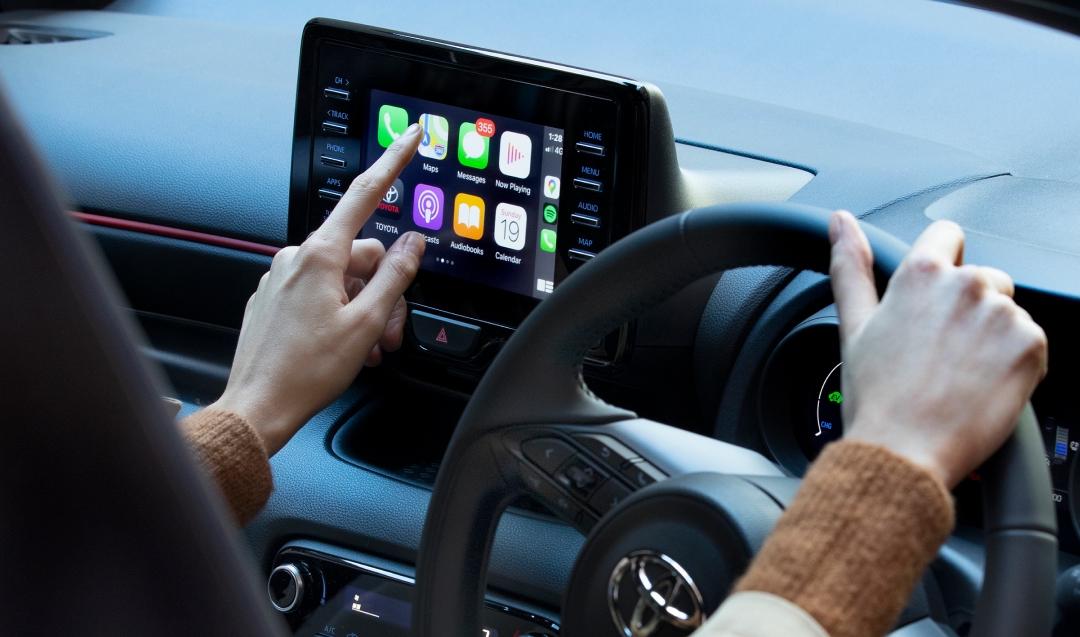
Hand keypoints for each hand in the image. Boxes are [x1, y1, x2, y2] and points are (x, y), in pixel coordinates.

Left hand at [211, 123, 425, 454]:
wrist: (257, 408)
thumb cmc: (305, 372)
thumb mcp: (365, 323)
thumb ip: (395, 275)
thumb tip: (412, 243)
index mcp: (319, 255)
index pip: (364, 194)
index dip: (393, 162)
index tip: (410, 136)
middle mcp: (296, 259)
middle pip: (362, 255)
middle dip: (385, 289)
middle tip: (390, 330)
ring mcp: (281, 279)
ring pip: (342, 279)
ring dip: (364, 309)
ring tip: (368, 348)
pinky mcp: (273, 300)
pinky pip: (319, 293)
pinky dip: (340, 314)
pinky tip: (345, 346)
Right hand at [829, 210, 1047, 487]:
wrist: (904, 452)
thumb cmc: (876, 396)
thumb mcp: (854, 325)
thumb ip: (850, 265)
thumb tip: (840, 222)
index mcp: (920, 273)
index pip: (947, 236)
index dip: (940, 266)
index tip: (933, 301)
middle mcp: (966, 284)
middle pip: (983, 277)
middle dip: (967, 308)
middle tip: (940, 353)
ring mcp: (1002, 313)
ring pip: (1006, 311)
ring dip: (991, 337)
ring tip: (959, 374)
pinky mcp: (1031, 345)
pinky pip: (1031, 342)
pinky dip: (1014, 363)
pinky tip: (981, 386)